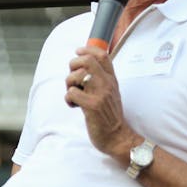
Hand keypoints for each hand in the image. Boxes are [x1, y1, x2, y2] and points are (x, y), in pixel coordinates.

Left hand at [64, 46, 135, 162]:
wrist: (118, 137)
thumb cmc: (110, 115)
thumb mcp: (110, 93)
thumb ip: (102, 79)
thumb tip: (84, 66)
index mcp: (111, 79)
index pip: (102, 55)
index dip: (87, 49)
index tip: (78, 52)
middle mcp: (107, 84)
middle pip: (87, 60)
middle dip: (73, 65)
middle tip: (73, 78)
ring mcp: (100, 94)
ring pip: (77, 75)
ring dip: (69, 84)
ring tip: (73, 94)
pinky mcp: (92, 106)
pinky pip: (72, 93)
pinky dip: (68, 99)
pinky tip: (74, 106)